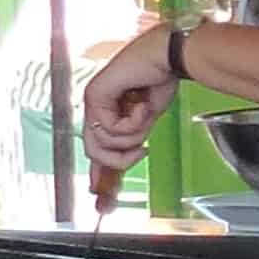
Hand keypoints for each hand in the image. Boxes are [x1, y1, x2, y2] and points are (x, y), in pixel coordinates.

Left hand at [78, 31, 176, 192]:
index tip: (102, 200)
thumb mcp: (146, 120)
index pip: (96, 149)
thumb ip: (134, 138)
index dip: (100, 174)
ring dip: (132, 135)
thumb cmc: (160, 82)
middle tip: (142, 152)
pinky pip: (111, 128)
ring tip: (144, 115)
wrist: (166, 59)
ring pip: (103, 142)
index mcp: (104, 113)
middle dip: (120, 159)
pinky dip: (133, 121)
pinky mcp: (95, 96)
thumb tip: (132, 156)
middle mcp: (94, 108)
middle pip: (94, 152)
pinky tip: (141, 105)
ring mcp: (92, 101)